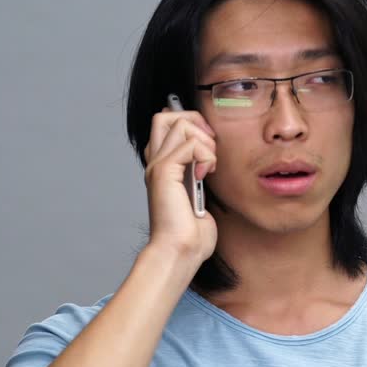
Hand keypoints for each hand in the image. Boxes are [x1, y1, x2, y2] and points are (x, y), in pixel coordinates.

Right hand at [142, 107, 218, 261]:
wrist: (180, 250)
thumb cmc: (191, 232)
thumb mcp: (200, 195)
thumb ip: (200, 172)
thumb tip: (210, 156)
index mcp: (163, 165)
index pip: (167, 123)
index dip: (192, 124)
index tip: (210, 146)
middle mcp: (155, 161)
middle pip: (166, 115)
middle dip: (196, 122)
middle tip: (210, 148)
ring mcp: (157, 165)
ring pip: (179, 123)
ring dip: (205, 141)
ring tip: (210, 166)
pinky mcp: (163, 172)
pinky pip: (189, 143)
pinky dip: (206, 155)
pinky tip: (206, 175)